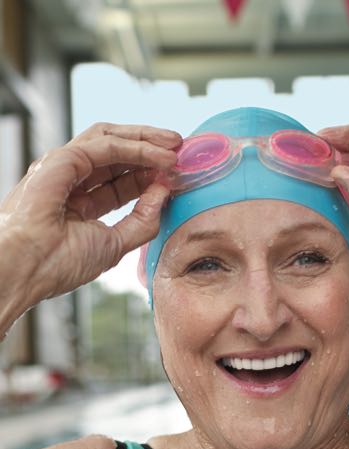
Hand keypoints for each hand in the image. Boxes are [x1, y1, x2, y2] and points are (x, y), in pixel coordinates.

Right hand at [1, 122, 181, 305]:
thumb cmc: (59, 263)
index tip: (177, 176)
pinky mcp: (62, 160)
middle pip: (117, 153)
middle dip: (150, 149)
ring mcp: (64, 167)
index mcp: (79, 202)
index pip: (121, 181)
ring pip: (111, 139)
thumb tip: (164, 193)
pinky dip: (136, 148)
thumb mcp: (114, 244)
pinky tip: (159, 155)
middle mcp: (71, 180)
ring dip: (146, 140)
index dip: (150, 176)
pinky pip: (106, 145)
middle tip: (181, 150)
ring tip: (175, 145)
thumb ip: (142, 221)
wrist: (29, 268)